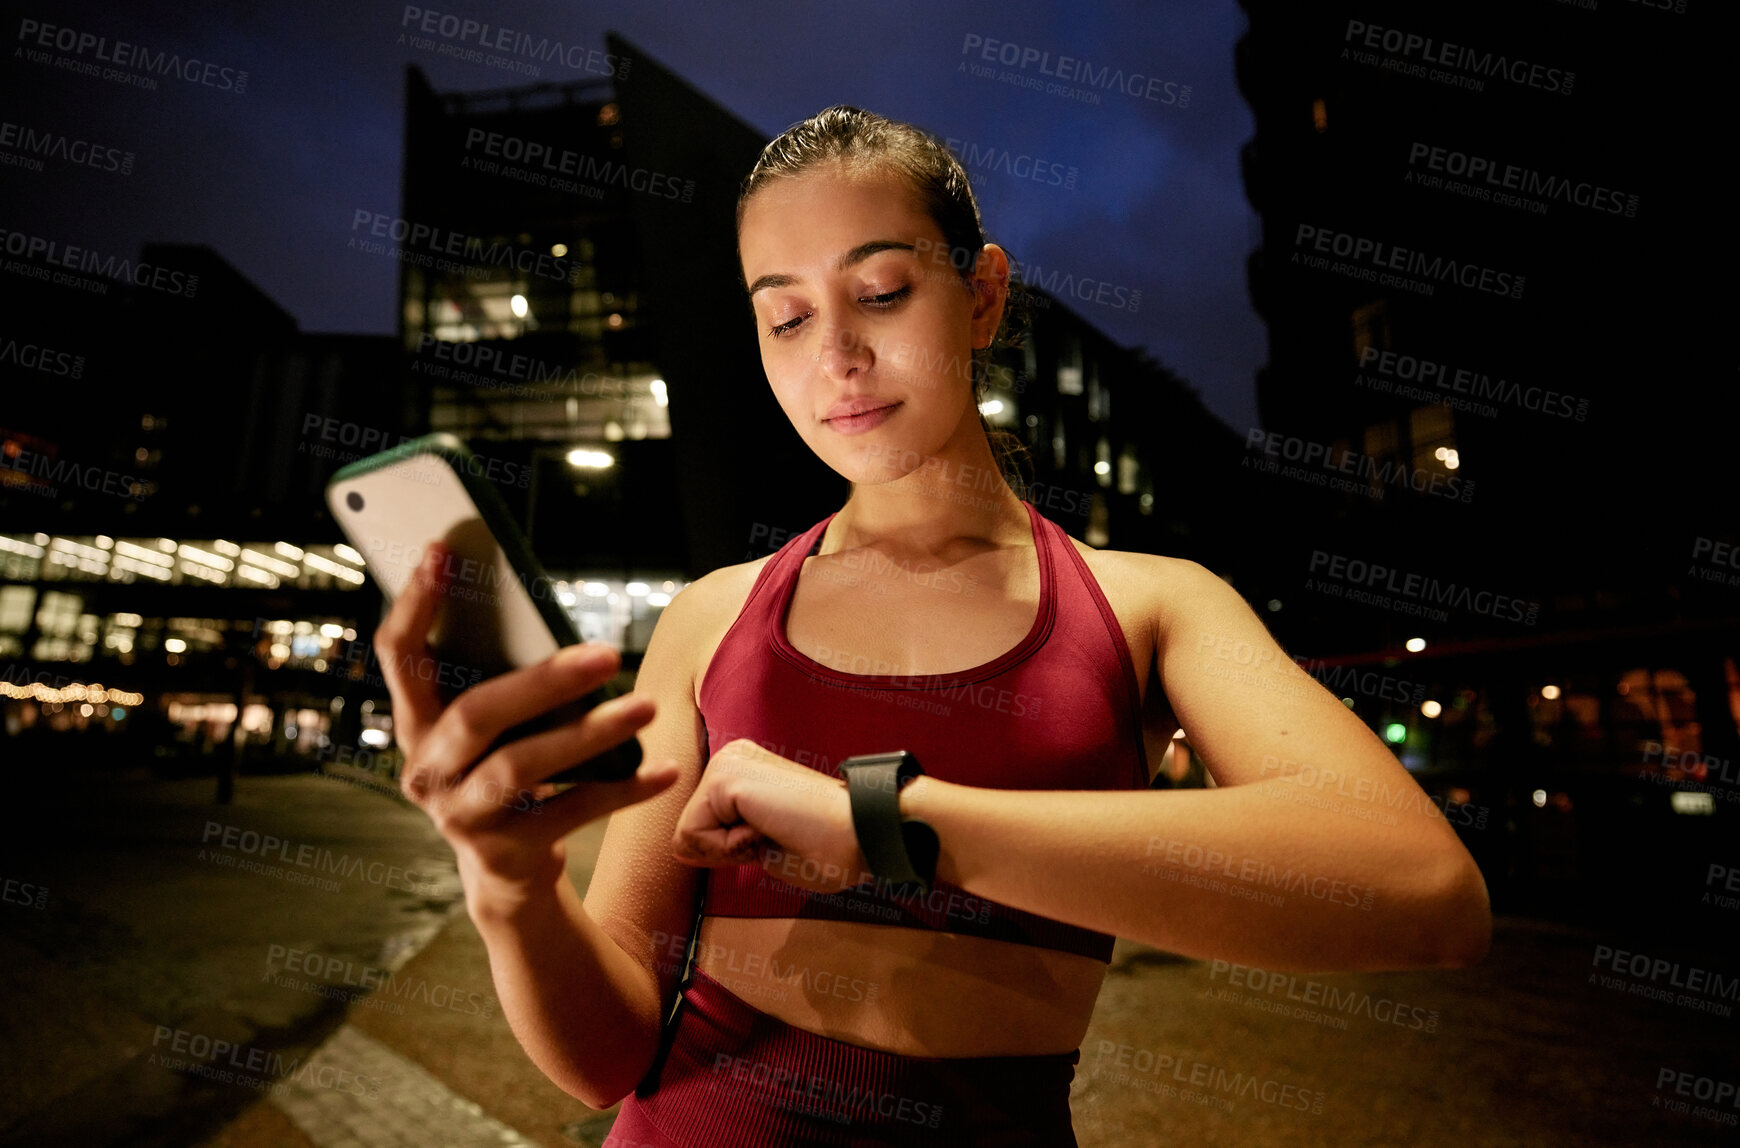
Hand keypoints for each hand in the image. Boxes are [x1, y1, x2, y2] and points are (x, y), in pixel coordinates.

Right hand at [374, 542, 679, 910]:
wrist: (508, 868)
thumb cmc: (509, 768)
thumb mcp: (498, 727)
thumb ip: (507, 680)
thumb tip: (557, 621)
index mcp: (417, 722)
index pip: (399, 656)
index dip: (414, 604)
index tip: (440, 551)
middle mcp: (426, 767)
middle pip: (477, 713)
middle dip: (543, 680)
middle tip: (607, 653)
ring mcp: (459, 813)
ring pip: (522, 766)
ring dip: (590, 735)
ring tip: (645, 707)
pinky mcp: (502, 851)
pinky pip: (569, 813)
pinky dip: (621, 789)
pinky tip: (663, 770)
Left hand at [670, 739, 867, 892]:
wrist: (862, 834)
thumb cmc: (827, 846)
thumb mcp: (762, 847)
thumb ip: (722, 843)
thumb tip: (679, 847)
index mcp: (741, 769)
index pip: (700, 827)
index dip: (732, 851)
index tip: (778, 836)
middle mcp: (731, 756)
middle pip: (690, 828)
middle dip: (726, 848)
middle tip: (778, 834)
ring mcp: (728, 762)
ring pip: (690, 833)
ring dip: (731, 848)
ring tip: (776, 830)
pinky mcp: (726, 777)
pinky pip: (695, 836)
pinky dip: (729, 847)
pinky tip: (767, 829)